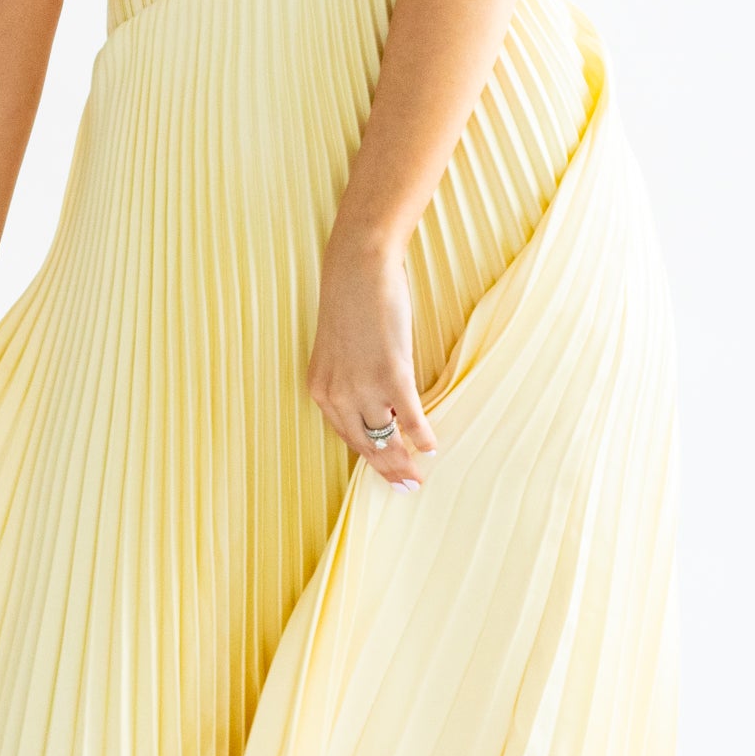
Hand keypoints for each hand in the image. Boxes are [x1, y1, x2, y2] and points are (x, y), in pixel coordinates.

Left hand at [306, 236, 436, 489]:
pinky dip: (422, 436)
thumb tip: (377, 402)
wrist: (358, 268)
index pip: (347, 436)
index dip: (368, 457)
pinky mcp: (392, 374)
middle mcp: (338, 395)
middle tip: (406, 487)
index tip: (384, 471)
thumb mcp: (340, 349)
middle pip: (366, 445)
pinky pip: (410, 418)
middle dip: (388, 470)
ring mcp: (365, 387)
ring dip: (404, 462)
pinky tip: (432, 446)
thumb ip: (351, 378)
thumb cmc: (352, 302)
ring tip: (419, 475)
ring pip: (386, 439)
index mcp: (322, 391)